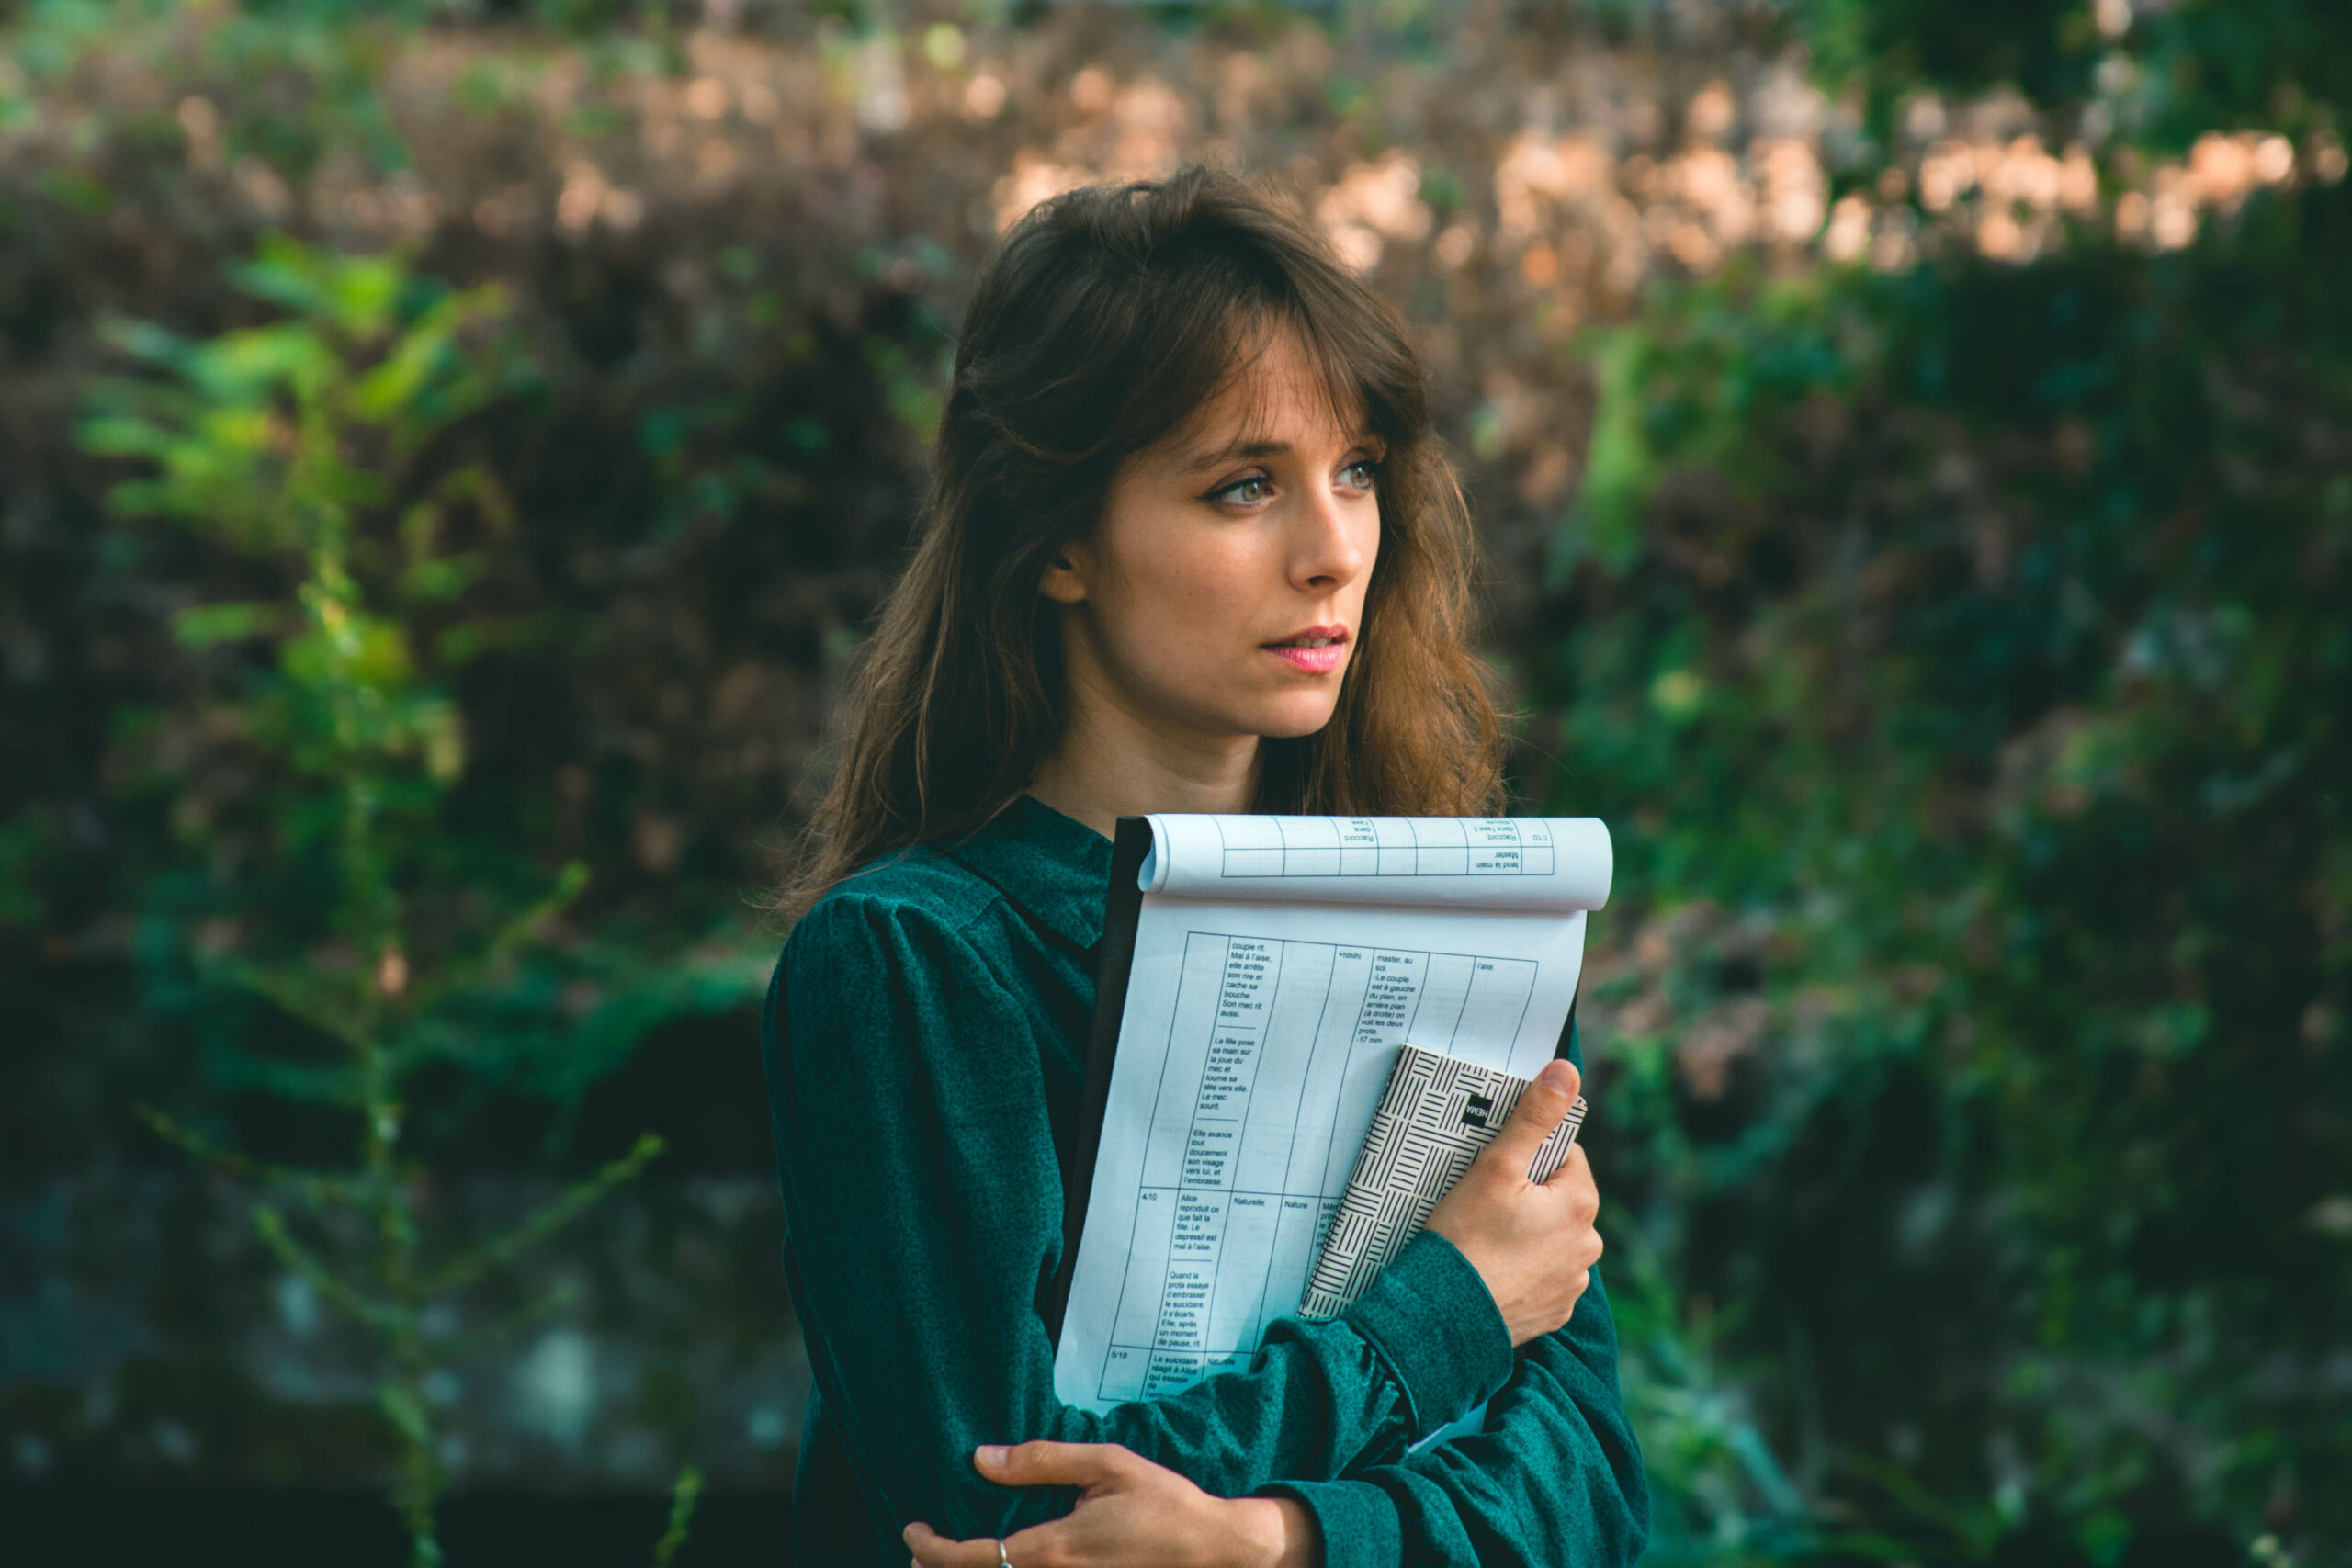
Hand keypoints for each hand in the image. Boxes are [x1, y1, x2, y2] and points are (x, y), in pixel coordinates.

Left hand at [903, 1442, 1317, 1567]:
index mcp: (1053, 1549)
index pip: (968, 1559)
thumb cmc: (1165, 1503)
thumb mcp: (1105, 1465)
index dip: (929, 1549)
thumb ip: (1040, 1461)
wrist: (1217, 1551)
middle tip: (922, 1550)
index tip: (911, 1532)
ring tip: (955, 1559)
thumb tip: (981, 1458)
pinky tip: (1005, 1562)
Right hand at [1424, 1057, 1602, 1344]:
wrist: (1444, 1318)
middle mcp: (1588, 1247)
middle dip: (1530, 1195)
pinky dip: (1523, 1268)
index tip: (1499, 1169)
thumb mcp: (1496, 1166)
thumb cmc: (1466, 1238)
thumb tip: (1565, 1072)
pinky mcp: (1553, 1313)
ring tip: (1486, 1239)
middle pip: (1561, 1198)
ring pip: (1552, 1237)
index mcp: (1581, 1206)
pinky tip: (1492, 1268)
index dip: (1530, 1155)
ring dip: (1529, 1233)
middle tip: (1486, 1203)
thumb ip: (1533, 1116)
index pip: (1566, 1156)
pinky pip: (1542, 1275)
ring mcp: (1571, 1284)